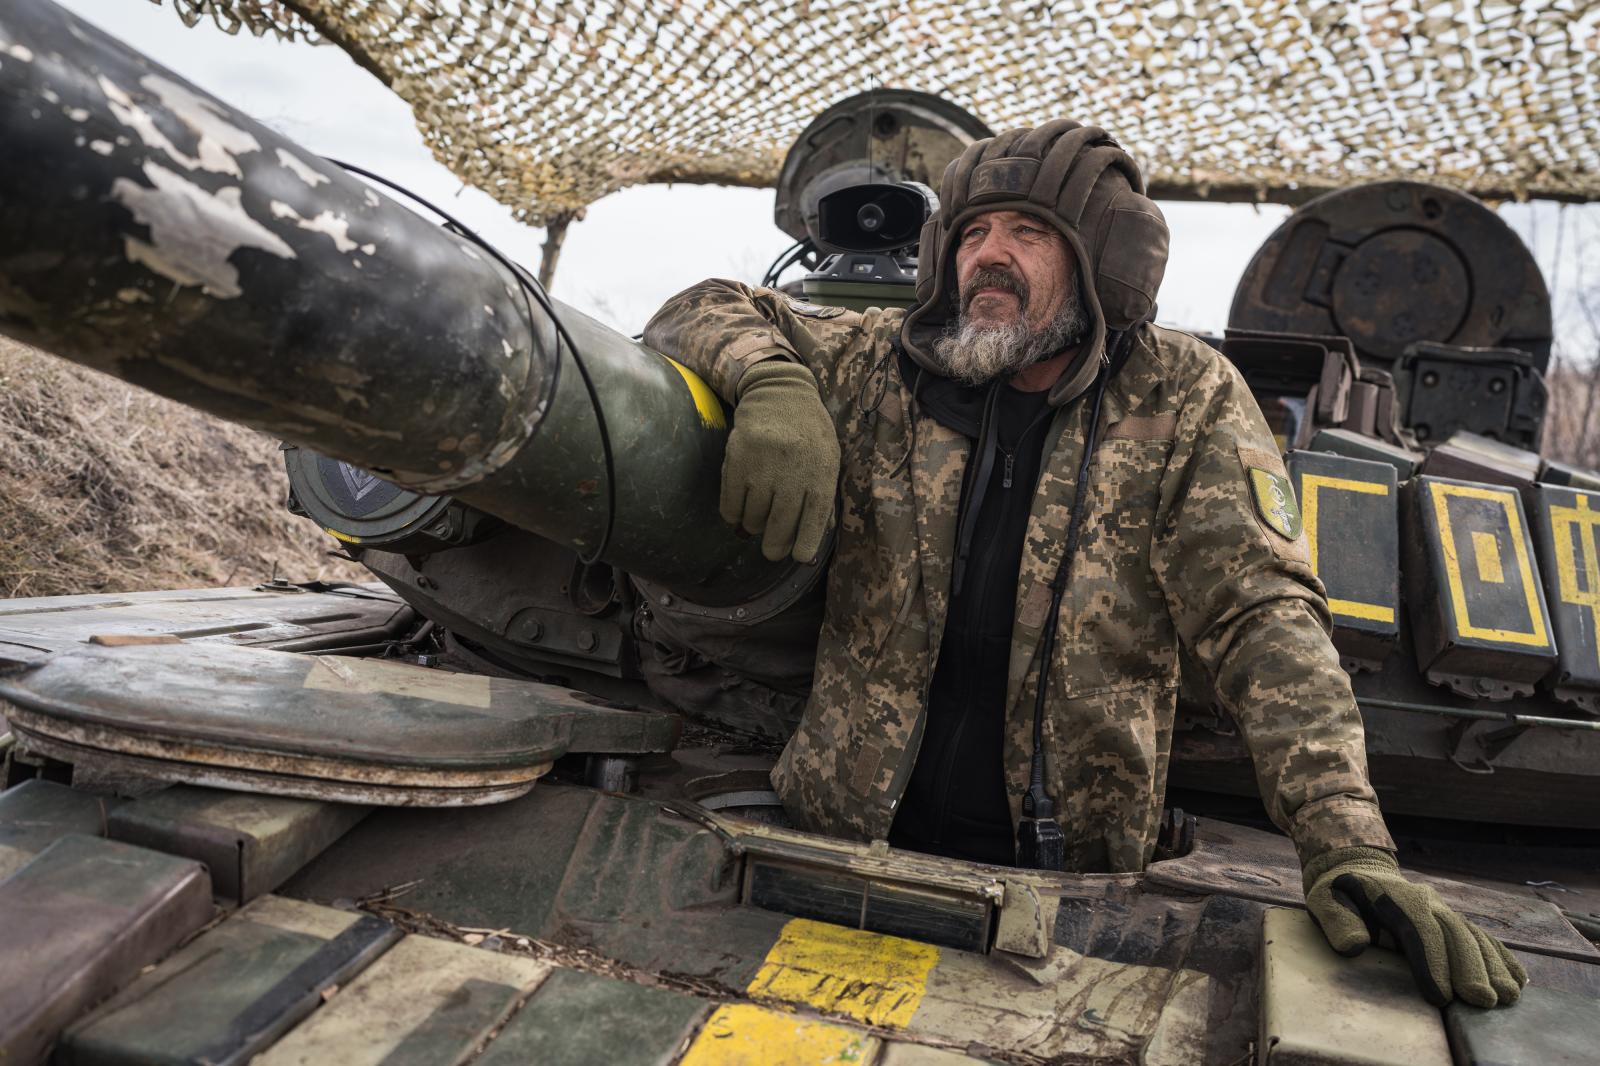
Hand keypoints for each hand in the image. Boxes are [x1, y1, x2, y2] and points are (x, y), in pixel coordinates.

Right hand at [723, 360, 839, 562]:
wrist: (779, 395)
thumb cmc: (808, 434)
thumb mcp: (827, 461)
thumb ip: (821, 499)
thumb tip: (808, 546)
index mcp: (820, 473)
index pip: (813, 521)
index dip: (804, 545)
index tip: (798, 557)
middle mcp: (792, 472)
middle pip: (780, 526)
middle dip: (775, 546)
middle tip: (772, 551)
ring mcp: (762, 467)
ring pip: (753, 519)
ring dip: (754, 527)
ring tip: (758, 520)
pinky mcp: (736, 461)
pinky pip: (730, 505)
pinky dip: (733, 515)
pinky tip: (739, 512)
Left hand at [1303, 846, 1526, 1007]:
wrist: (1358, 871)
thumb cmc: (1339, 894)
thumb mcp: (1325, 902)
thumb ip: (1337, 922)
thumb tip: (1355, 945)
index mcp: (1394, 898)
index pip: (1417, 931)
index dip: (1431, 963)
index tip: (1442, 996)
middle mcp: (1426, 901)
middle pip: (1453, 934)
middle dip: (1470, 969)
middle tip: (1482, 1001)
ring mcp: (1443, 909)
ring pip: (1473, 936)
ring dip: (1492, 966)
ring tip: (1507, 996)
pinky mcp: (1452, 919)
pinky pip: (1482, 936)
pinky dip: (1501, 957)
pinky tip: (1518, 979)